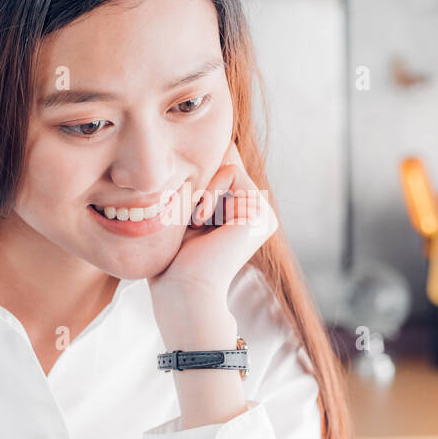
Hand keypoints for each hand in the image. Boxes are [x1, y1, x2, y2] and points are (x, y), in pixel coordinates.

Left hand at [148, 139, 278, 314]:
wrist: (183, 290)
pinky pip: (232, 172)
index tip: (185, 213)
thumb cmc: (174, 261)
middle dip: (199, 185)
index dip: (199, 180)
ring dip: (201, 190)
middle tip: (188, 218)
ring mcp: (262, 214)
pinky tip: (202, 219)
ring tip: (194, 221)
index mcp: (241, 216)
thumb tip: (210, 147)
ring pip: (227, 167)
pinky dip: (209, 191)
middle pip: (224, 167)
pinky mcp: (261, 212)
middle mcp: (256, 214)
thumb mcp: (183, 215)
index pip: (220, 174)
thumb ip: (198, 186)